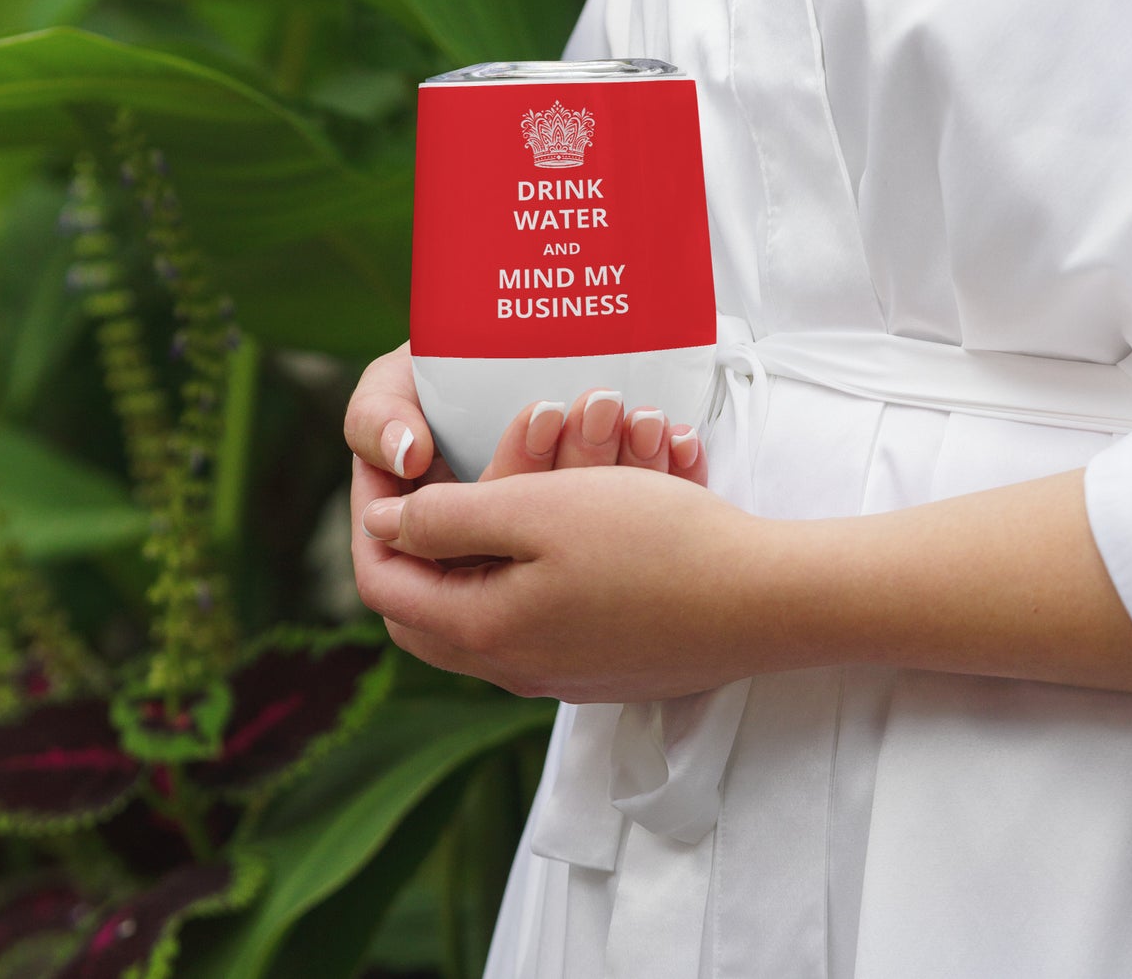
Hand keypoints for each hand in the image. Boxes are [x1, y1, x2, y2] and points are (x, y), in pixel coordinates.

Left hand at [353, 465, 768, 702]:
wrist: (761, 597)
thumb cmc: (653, 545)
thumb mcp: (537, 512)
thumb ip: (447, 520)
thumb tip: (383, 524)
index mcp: (483, 630)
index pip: (382, 579)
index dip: (369, 515)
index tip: (386, 459)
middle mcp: (513, 667)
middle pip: (425, 601)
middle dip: (417, 532)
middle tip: (429, 472)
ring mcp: (560, 672)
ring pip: (484, 603)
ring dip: (485, 536)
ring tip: (507, 474)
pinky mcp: (602, 662)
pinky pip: (539, 610)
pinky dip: (535, 557)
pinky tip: (565, 512)